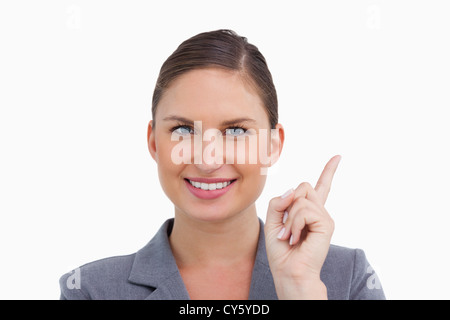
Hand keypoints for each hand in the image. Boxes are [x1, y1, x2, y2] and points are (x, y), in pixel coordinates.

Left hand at [264, 155, 340, 298]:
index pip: (320, 187)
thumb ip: (279, 201)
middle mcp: (319, 212)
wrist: (288, 271)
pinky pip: (304, 210)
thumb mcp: (273, 220)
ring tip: (290, 236)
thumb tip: (293, 191)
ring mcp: (324, 217)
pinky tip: (296, 237)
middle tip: (286, 228)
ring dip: (289, 218)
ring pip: (301, 198)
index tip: (338, 157)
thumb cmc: (281, 249)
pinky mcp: (326, 224)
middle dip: (288, 204)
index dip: (329, 171)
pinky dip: (294, 223)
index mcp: (309, 211)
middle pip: (303, 186)